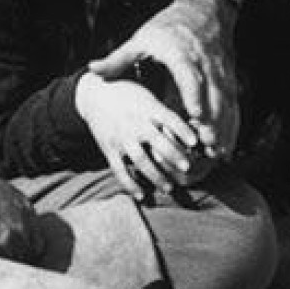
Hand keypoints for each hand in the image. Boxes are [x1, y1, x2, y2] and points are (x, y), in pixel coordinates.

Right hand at [75, 73, 211, 201]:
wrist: (94, 94)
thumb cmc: (128, 93)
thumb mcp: (147, 96)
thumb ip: (165, 112)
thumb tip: (193, 125)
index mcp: (148, 108)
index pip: (169, 119)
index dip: (182, 130)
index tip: (195, 142)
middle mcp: (135, 123)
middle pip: (156, 141)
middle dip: (173, 155)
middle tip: (188, 167)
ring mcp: (121, 137)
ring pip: (140, 160)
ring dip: (156, 175)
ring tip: (169, 187)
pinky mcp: (109, 149)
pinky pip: (119, 170)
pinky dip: (130, 185)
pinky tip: (141, 195)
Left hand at [86, 0, 240, 158]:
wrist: (203, 10)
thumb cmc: (167, 27)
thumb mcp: (141, 38)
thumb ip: (119, 57)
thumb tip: (92, 69)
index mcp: (181, 54)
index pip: (190, 75)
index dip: (194, 94)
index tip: (194, 114)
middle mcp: (204, 64)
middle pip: (212, 94)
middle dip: (213, 120)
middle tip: (208, 145)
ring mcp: (219, 72)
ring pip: (226, 102)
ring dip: (225, 127)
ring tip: (219, 152)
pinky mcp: (227, 78)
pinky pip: (233, 103)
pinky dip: (232, 124)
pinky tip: (228, 145)